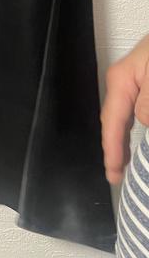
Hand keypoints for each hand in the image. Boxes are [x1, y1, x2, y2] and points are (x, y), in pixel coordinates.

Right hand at [101, 33, 148, 183]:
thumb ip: (147, 105)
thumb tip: (142, 123)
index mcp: (121, 80)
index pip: (113, 122)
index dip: (112, 150)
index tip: (113, 175)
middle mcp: (124, 81)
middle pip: (115, 120)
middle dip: (115, 148)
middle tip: (115, 177)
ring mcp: (135, 80)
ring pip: (127, 116)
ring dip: (125, 140)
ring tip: (124, 163)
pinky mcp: (146, 80)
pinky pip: (137, 109)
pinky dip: (135, 128)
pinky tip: (138, 138)